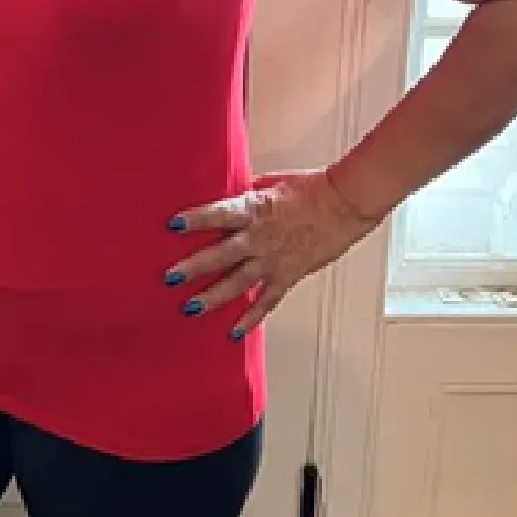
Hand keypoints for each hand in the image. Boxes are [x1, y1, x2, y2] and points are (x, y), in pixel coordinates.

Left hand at [165, 170, 383, 338]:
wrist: (345, 204)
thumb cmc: (313, 188)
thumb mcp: (273, 184)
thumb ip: (250, 196)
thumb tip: (233, 199)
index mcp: (254, 209)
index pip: (217, 214)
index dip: (195, 219)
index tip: (172, 225)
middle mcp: (259, 237)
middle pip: (221, 254)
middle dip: (194, 267)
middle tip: (170, 279)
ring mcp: (273, 259)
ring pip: (238, 282)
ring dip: (214, 297)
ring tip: (191, 308)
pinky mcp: (288, 274)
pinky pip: (267, 301)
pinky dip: (251, 318)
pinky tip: (234, 332)